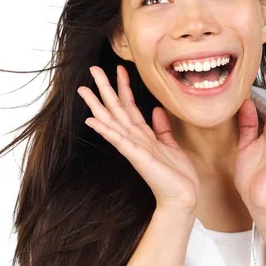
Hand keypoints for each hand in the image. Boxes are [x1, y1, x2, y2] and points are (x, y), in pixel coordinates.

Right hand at [77, 65, 199, 212]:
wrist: (182, 196)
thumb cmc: (177, 175)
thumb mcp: (171, 145)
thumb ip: (162, 128)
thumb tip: (157, 110)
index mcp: (143, 135)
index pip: (130, 106)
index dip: (124, 86)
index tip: (119, 68)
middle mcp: (135, 139)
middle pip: (116, 109)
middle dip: (105, 88)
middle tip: (93, 68)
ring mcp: (134, 148)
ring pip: (112, 121)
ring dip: (97, 106)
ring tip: (83, 90)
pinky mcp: (137, 157)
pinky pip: (119, 141)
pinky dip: (105, 130)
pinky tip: (92, 121)